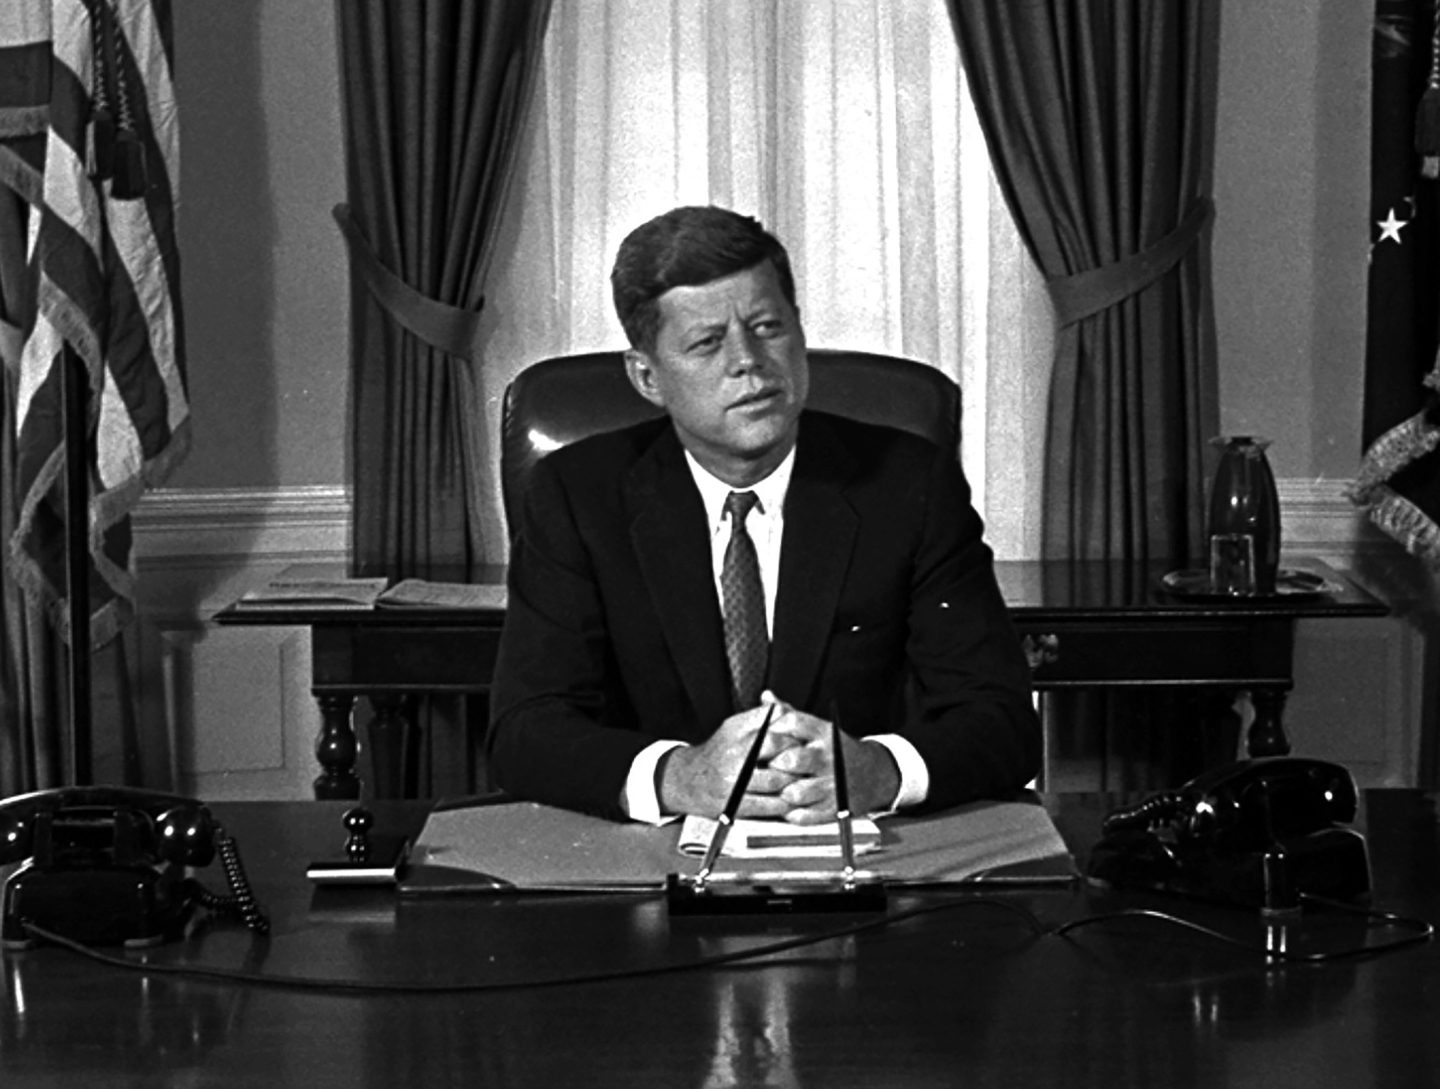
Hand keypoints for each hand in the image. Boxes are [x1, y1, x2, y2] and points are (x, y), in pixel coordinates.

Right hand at [657, 693, 805, 817]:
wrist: (687, 781)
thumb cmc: (718, 752)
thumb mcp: (734, 727)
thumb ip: (761, 717)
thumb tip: (787, 710)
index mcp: (735, 732)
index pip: (773, 725)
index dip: (792, 735)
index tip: (800, 742)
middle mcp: (733, 755)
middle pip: (777, 750)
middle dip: (797, 756)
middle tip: (807, 762)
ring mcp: (734, 781)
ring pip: (777, 780)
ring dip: (794, 781)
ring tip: (802, 781)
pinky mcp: (735, 805)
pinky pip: (769, 805)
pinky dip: (784, 803)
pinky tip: (790, 799)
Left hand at [763, 699, 901, 824]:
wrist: (873, 775)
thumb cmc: (834, 749)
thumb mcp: (817, 728)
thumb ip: (790, 714)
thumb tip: (766, 697)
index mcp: (824, 733)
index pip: (792, 723)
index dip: (771, 730)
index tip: (761, 738)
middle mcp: (829, 757)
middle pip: (792, 760)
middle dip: (773, 765)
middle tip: (765, 767)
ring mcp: (832, 784)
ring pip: (796, 792)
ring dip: (780, 792)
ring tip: (776, 789)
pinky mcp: (833, 808)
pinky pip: (804, 815)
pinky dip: (790, 812)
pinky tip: (786, 805)